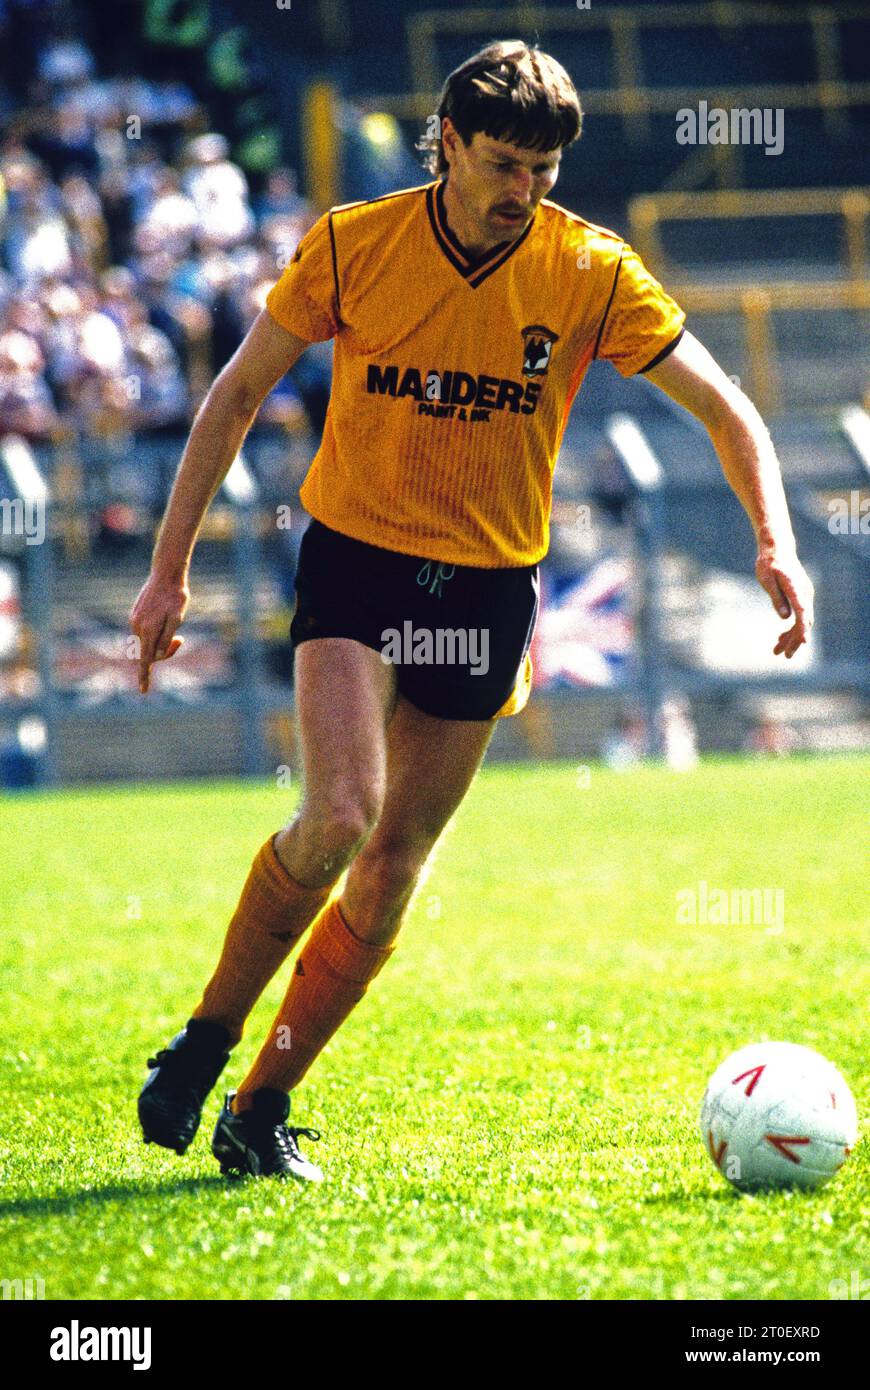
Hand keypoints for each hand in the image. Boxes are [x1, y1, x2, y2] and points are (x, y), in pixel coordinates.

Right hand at [129, 571, 189, 692]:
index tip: (143, 691)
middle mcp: (137, 626)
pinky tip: (164, 619)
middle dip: (164, 653)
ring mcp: (134, 620)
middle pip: (148, 652)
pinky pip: (143, 633)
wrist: (166, 574)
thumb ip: (166, 637)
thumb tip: (158, 654)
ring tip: (175, 630)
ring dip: (160, 642)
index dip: (145, 676)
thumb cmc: (176, 596)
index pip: (145, 659)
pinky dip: (154, 634)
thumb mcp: (177, 618)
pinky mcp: (135, 615)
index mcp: (148, 629)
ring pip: (146, 642)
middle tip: (180, 640)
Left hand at [755, 548, 813, 658]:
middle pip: (804, 622)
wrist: (777, 550)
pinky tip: (780, 639)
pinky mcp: (800, 596)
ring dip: (791, 637)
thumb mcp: (767, 580)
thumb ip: (776, 598)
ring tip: (778, 651)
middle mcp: (805, 593)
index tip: (803, 642)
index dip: (802, 629)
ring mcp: (804, 595)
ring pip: (802, 621)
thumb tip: (785, 617)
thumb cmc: (769, 564)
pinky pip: (799, 616)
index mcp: (796, 589)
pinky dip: (791, 628)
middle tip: (784, 655)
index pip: (802, 613)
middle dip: (795, 640)